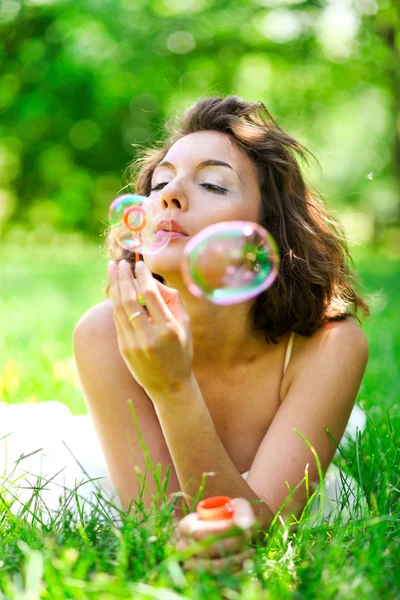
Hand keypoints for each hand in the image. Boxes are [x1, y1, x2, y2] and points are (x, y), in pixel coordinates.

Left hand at [108, 259, 192, 395]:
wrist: (169, 385)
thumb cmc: (181, 351)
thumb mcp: (185, 325)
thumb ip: (173, 301)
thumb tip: (154, 282)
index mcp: (169, 329)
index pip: (152, 296)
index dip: (143, 277)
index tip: (139, 264)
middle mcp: (149, 337)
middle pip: (130, 300)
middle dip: (123, 278)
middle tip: (120, 263)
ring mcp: (133, 344)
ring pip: (119, 309)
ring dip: (114, 286)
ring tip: (112, 270)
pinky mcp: (123, 348)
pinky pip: (117, 320)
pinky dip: (115, 302)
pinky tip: (115, 289)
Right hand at [173, 498, 256, 573]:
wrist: (227, 533)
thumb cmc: (230, 517)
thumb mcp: (236, 507)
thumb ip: (242, 512)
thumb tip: (245, 525)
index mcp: (186, 526)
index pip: (200, 532)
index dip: (222, 532)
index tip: (243, 528)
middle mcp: (183, 547)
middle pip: (207, 550)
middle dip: (232, 544)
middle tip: (248, 536)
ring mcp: (190, 565)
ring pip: (213, 568)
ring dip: (235, 560)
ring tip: (249, 550)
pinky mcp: (201, 580)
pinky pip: (218, 581)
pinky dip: (235, 574)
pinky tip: (246, 564)